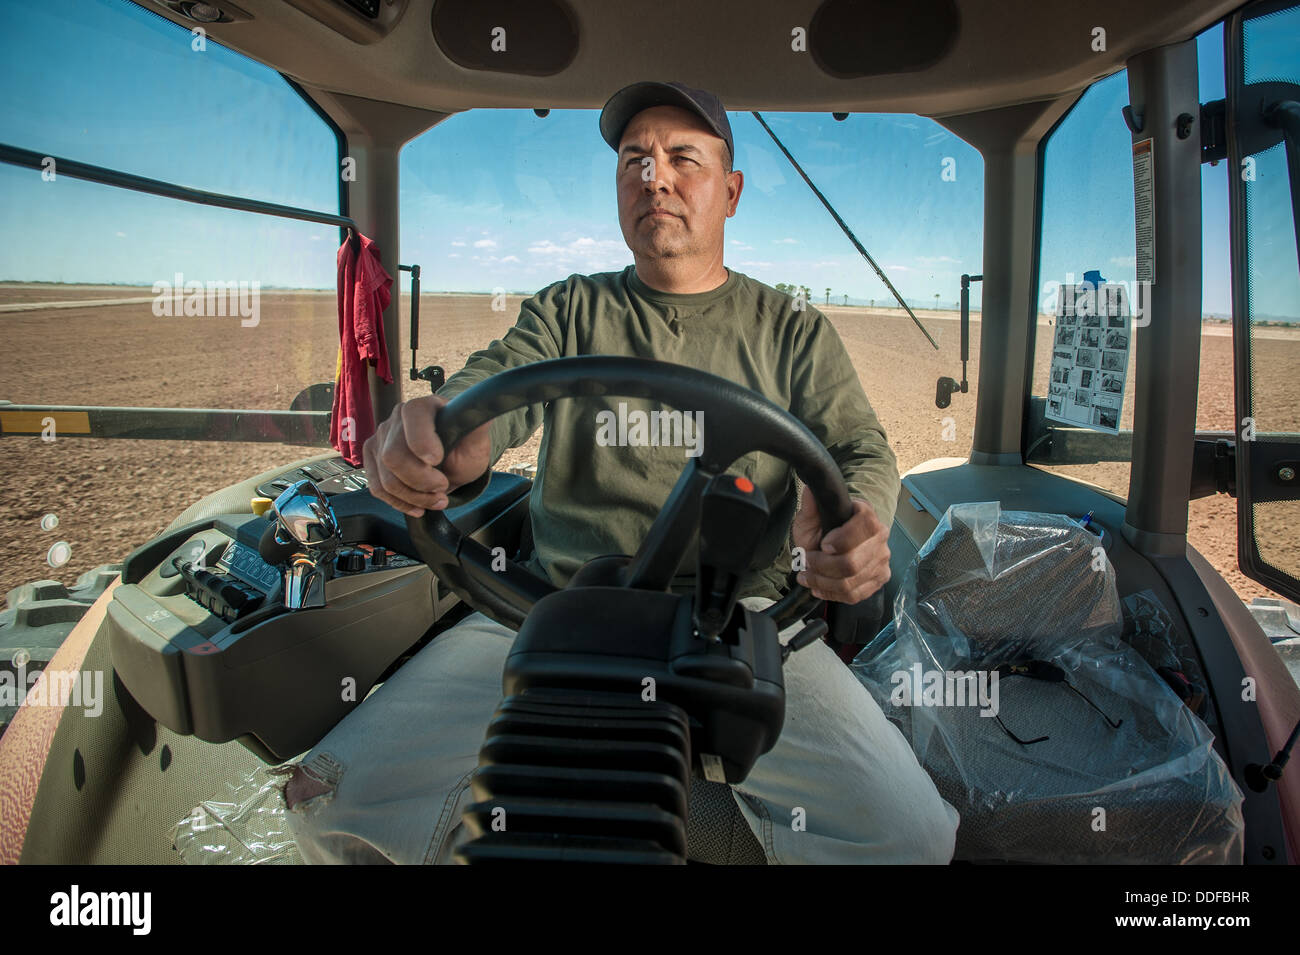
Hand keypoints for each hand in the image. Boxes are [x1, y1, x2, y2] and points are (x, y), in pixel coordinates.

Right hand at [362, 394, 491, 517]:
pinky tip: (418, 504)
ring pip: (386, 478)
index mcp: (424, 406)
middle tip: (442, 486)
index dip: (421, 442)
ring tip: (436, 498)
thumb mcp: (477, 439)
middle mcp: (397, 418)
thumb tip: (481, 413)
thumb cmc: (463, 446)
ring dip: (413, 497)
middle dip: (421, 481)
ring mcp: (382, 438)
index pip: (412, 416)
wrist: (453, 458)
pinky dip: (399, 502)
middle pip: (393, 456)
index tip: (437, 460)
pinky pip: (378, 488)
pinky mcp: (373, 457)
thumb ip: (478, 425)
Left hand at [790, 493, 889, 603]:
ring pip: (850, 582)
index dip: (842, 539)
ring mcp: (882, 560)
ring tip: (807, 576)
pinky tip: (819, 587)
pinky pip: (855, 595)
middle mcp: (880, 537)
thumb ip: (811, 506)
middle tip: (806, 562)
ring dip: (822, 582)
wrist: (833, 545)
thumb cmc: (823, 528)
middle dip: (822, 566)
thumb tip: (810, 489)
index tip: (824, 544)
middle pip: (852, 562)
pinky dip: (832, 594)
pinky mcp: (879, 579)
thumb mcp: (811, 517)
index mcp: (866, 514)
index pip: (865, 526)